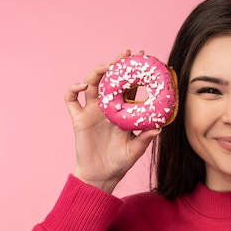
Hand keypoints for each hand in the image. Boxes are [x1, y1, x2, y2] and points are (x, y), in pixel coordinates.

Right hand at [64, 50, 159, 192]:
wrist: (101, 176)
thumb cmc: (120, 163)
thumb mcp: (135, 150)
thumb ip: (145, 138)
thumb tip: (159, 128)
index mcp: (122, 111)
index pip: (129, 87)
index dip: (135, 73)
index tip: (144, 60)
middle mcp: (106, 107)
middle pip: (110, 80)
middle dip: (116, 65)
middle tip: (126, 55)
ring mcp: (91, 111)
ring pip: (91, 84)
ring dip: (97, 72)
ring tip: (106, 67)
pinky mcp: (78, 118)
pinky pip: (71, 99)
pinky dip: (73, 89)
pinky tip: (82, 86)